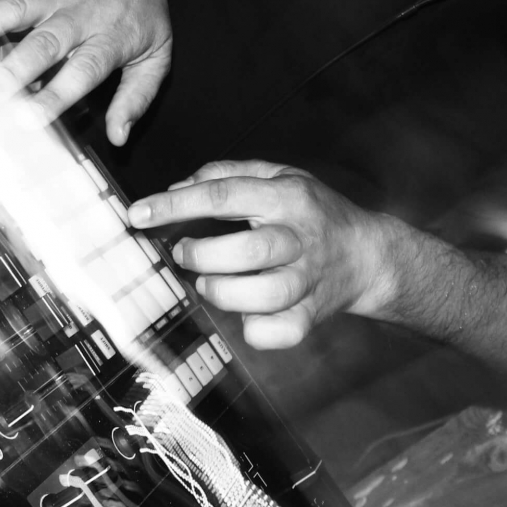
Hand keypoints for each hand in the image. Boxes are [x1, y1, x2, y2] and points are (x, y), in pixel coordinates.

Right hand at [0, 0, 171, 142]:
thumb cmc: (141, 4)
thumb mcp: (157, 53)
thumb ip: (138, 97)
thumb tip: (119, 137)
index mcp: (109, 38)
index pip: (83, 72)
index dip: (56, 95)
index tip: (28, 119)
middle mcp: (79, 14)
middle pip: (44, 43)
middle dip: (10, 70)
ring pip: (16, 7)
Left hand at [127, 160, 396, 349]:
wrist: (369, 256)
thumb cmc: (315, 212)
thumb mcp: (281, 174)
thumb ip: (229, 173)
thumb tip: (177, 187)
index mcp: (288, 197)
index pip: (223, 196)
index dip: (174, 206)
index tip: (138, 214)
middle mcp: (300, 238)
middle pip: (247, 250)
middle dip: (201, 254)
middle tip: (183, 252)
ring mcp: (308, 281)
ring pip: (263, 294)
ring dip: (222, 291)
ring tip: (208, 282)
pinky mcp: (310, 317)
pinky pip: (276, 333)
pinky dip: (252, 330)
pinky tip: (245, 314)